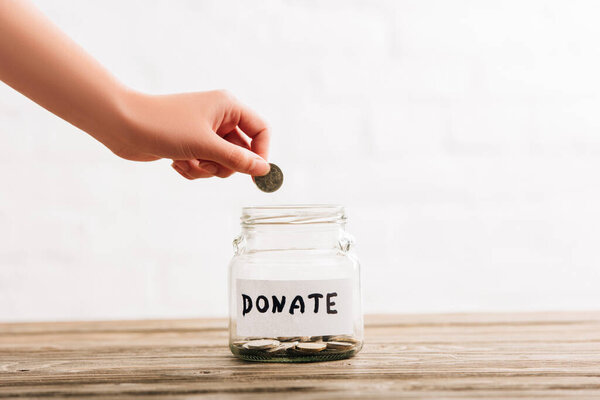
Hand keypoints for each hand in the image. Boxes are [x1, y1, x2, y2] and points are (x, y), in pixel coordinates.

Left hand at [113, 90, 269, 178]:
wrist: (122, 125)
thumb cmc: (163, 126)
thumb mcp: (205, 145)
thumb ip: (237, 159)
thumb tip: (263, 170)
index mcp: (228, 106)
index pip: (261, 130)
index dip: (262, 153)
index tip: (256, 174)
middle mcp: (219, 117)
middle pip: (241, 151)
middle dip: (224, 164)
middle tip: (207, 163)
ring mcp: (204, 132)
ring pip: (222, 162)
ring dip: (205, 169)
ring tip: (186, 161)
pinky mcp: (190, 144)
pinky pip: (205, 166)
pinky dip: (193, 169)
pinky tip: (175, 162)